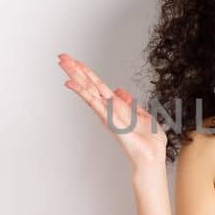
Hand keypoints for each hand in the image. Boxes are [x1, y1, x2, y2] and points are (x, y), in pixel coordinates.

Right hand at [57, 52, 167, 168]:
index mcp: (115, 107)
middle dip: (75, 71)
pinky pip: (94, 103)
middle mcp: (107, 109)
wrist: (152, 156)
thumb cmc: (149, 141)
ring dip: (75, 76)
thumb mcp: (143, 116)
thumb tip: (122, 92)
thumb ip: (132, 104)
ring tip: (63, 64)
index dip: (87, 73)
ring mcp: (106, 114)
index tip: (76, 61)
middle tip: (61, 57)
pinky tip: (72, 84)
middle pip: (89, 85)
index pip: (98, 86)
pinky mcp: (109, 120)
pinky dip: (83, 93)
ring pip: (88, 91)